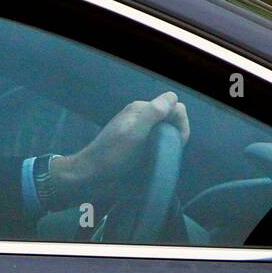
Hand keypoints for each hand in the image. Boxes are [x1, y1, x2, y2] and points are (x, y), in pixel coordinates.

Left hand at [51, 92, 189, 206]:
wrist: (91, 175)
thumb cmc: (112, 154)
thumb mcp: (134, 133)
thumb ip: (153, 113)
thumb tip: (173, 97)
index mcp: (141, 109)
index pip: (175, 106)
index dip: (180, 123)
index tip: (177, 143)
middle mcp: (141, 116)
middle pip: (172, 118)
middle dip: (177, 133)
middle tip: (169, 153)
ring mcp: (139, 130)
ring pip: (166, 131)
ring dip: (170, 143)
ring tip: (163, 158)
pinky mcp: (137, 144)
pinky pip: (158, 142)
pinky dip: (162, 150)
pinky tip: (157, 160)